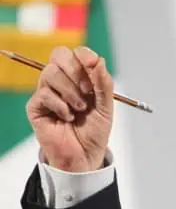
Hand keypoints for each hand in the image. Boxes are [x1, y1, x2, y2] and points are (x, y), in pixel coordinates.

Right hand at [26, 46, 113, 171]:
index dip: (84, 55)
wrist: (85, 155)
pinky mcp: (36, 106)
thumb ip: (104, 84)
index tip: (93, 65)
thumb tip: (99, 61)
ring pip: (50, 73)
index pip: (75, 53)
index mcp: (79, 77)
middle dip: (76, 72)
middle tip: (88, 92)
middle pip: (59, 55)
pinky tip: (68, 117)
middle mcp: (62, 81)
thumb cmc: (94, 131)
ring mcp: (47, 92)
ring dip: (71, 92)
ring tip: (80, 109)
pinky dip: (61, 106)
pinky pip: (44, 94)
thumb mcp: (106, 106)